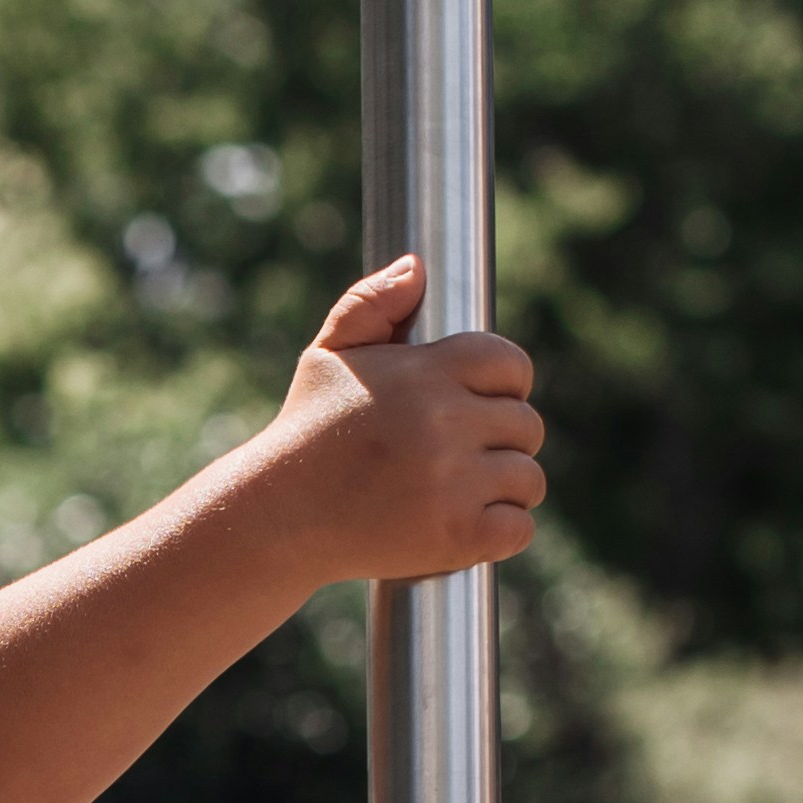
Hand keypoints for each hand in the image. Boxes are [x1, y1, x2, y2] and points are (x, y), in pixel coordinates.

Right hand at [249, 257, 541, 584]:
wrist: (276, 517)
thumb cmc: (306, 433)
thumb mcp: (328, 356)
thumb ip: (371, 303)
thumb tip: (416, 267)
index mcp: (427, 372)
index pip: (512, 365)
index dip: (504, 385)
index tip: (480, 406)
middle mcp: (444, 422)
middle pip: (526, 424)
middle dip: (503, 439)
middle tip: (465, 456)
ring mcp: (453, 482)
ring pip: (527, 478)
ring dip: (505, 487)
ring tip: (467, 492)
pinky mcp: (457, 536)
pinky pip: (519, 529)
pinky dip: (502, 533)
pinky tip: (471, 526)